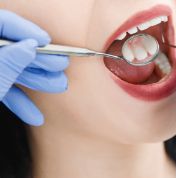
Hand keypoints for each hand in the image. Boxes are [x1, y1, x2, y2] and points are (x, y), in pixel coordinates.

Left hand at [0, 10, 68, 125]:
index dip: (25, 29)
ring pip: (10, 69)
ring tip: (57, 87)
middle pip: (11, 47)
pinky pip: (3, 89)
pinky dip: (18, 101)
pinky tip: (34, 115)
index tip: (46, 41)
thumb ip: (8, 61)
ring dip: (35, 80)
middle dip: (38, 59)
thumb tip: (31, 46)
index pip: (2, 22)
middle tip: (60, 65)